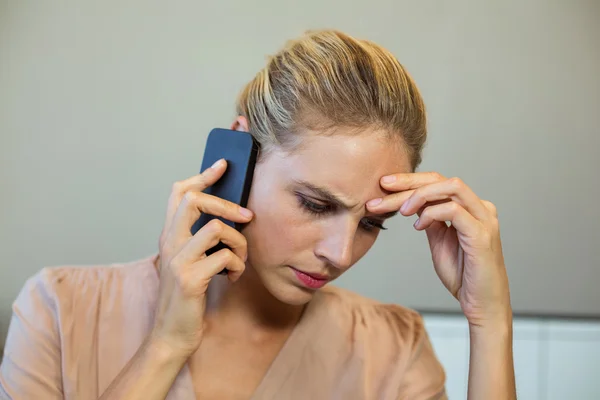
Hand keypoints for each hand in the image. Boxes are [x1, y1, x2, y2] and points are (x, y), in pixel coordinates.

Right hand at [151, 159, 253, 356]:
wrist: (171, 336)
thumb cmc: (187, 298)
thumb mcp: (190, 262)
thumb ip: (201, 240)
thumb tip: (232, 217)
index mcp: (170, 236)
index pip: (179, 193)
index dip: (202, 175)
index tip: (223, 165)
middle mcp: (169, 243)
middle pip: (194, 200)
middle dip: (226, 204)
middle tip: (246, 217)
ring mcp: (177, 260)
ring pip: (217, 228)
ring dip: (239, 243)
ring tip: (239, 260)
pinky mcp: (189, 279)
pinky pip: (225, 257)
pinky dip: (237, 266)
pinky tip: (233, 277)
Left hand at [367, 172, 510, 327]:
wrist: (482, 304)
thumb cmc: (463, 274)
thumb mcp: (439, 240)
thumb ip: (429, 219)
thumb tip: (409, 201)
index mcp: (469, 207)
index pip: (437, 181)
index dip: (409, 180)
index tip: (384, 184)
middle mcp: (479, 207)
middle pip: (441, 179)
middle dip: (408, 182)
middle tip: (382, 187)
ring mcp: (483, 219)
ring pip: (451, 187)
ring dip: (420, 195)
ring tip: (401, 211)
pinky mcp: (482, 235)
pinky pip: (454, 211)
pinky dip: (431, 213)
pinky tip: (418, 226)